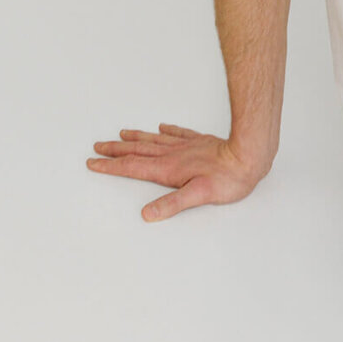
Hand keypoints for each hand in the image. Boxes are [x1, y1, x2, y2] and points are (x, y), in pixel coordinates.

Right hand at [86, 123, 266, 221]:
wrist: (249, 156)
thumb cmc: (227, 179)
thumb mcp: (198, 196)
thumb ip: (171, 204)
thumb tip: (147, 214)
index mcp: (168, 169)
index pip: (132, 167)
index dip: (111, 166)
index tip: (93, 162)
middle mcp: (173, 155)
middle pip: (138, 151)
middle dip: (116, 150)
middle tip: (98, 146)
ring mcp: (186, 147)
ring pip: (154, 141)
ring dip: (135, 138)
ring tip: (121, 134)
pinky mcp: (200, 142)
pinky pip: (178, 134)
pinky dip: (167, 131)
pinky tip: (162, 127)